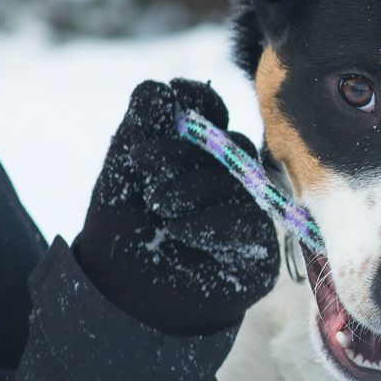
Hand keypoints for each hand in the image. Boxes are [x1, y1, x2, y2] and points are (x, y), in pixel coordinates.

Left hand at [72, 79, 279, 334]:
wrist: (124, 293)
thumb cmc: (124, 227)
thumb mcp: (123, 166)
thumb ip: (143, 120)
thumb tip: (165, 86)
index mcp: (198, 149)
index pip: (211, 109)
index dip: (197, 101)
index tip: (175, 104)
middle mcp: (230, 174)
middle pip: (226, 141)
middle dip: (179, 153)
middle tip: (144, 172)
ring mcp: (248, 208)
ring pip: (236, 177)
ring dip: (189, 189)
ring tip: (160, 210)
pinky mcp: (257, 246)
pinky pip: (245, 220)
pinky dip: (208, 222)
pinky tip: (182, 231)